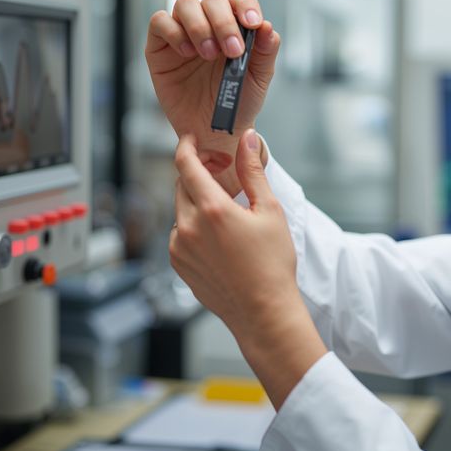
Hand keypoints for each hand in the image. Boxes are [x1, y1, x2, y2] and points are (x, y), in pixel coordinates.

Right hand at [146, 0, 281, 195]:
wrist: (213, 130)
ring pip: (185, 4)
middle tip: (232, 51)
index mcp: (235, 26)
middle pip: (212, 0)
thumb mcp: (258, 79)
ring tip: (208, 54)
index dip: (246, 5)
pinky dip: (174, 32)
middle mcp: (208, 23)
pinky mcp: (160, 46)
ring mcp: (183, 32)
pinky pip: (160, 22)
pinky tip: (187, 53)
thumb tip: (267, 27)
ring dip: (199, 26)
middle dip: (224, 22)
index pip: (239, 0)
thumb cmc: (238, 101)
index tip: (253, 23)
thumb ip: (265, 51)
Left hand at [170, 130, 325, 407]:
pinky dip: (194, 227)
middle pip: (182, 186)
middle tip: (221, 176)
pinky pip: (179, 234)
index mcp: (211, 209)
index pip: (185, 165)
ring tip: (226, 215)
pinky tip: (220, 239)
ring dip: (197, 204)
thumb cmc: (272, 263)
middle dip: (197, 176)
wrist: (262, 311)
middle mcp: (187, 226)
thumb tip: (248, 139)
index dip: (186, 146)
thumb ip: (253, 171)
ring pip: (181, 211)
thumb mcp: (269, 211)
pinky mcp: (178, 264)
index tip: (191, 139)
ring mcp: (179, 247)